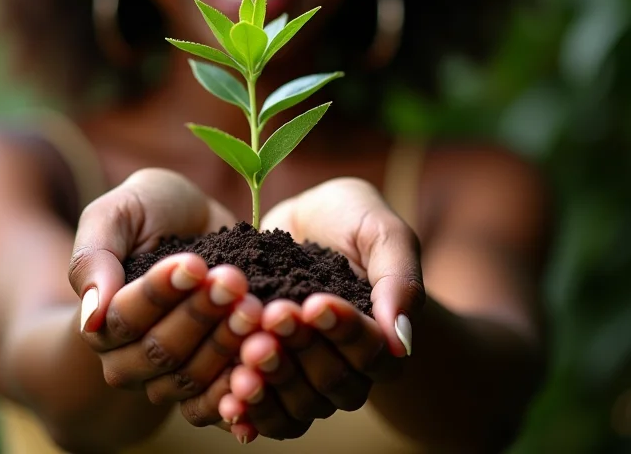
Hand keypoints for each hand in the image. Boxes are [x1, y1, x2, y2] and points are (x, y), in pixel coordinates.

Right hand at [68, 168, 260, 422]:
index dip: (159, 294)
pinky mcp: (208, 381)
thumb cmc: (148, 210)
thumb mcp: (117, 214)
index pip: (125, 318)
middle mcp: (129, 357)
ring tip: (254, 306)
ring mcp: (169, 374)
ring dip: (225, 343)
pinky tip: (262, 355)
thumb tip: (91, 318)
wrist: (193, 220)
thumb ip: (93, 258)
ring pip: (191, 376)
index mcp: (100, 320)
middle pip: (160, 351)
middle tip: (232, 280)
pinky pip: (218, 401)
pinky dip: (240, 383)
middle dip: (199, 315)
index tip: (193, 264)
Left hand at [218, 178, 424, 438]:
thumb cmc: (351, 218)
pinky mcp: (273, 376)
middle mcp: (349, 367)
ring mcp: (309, 376)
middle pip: (333, 381)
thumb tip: (401, 342)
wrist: (304, 219)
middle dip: (301, 350)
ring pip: (300, 404)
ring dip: (273, 382)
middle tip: (272, 317)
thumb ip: (398, 278)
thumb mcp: (380, 231)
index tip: (314, 303)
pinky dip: (251, 412)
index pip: (371, 350)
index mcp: (383, 336)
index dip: (343, 331)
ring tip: (246, 354)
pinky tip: (228, 403)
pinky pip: (268, 413)